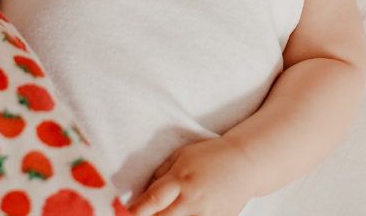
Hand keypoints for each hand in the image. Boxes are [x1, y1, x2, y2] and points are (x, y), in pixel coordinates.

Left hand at [127, 136, 257, 215]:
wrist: (245, 164)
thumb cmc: (209, 156)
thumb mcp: (180, 156)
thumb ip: (159, 177)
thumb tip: (140, 197)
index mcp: (181, 180)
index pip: (152, 202)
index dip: (134, 212)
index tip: (120, 214)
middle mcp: (193, 201)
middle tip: (142, 214)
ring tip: (167, 212)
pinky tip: (184, 214)